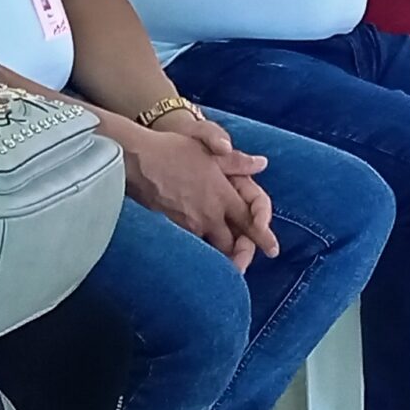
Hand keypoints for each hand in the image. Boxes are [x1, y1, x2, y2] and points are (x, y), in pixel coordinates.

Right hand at [120, 123, 269, 270]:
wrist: (136, 159)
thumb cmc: (172, 149)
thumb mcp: (208, 148)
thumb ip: (237, 161)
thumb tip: (261, 164)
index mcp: (222, 196)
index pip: (250, 222)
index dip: (263, 237)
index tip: (273, 250)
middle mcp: (208, 215)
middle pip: (231, 244)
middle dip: (241, 254)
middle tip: (245, 259)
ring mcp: (189, 224)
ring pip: (211, 249)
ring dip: (220, 254)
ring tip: (225, 260)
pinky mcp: (171, 228)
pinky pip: (191, 246)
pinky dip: (200, 250)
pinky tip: (199, 249)